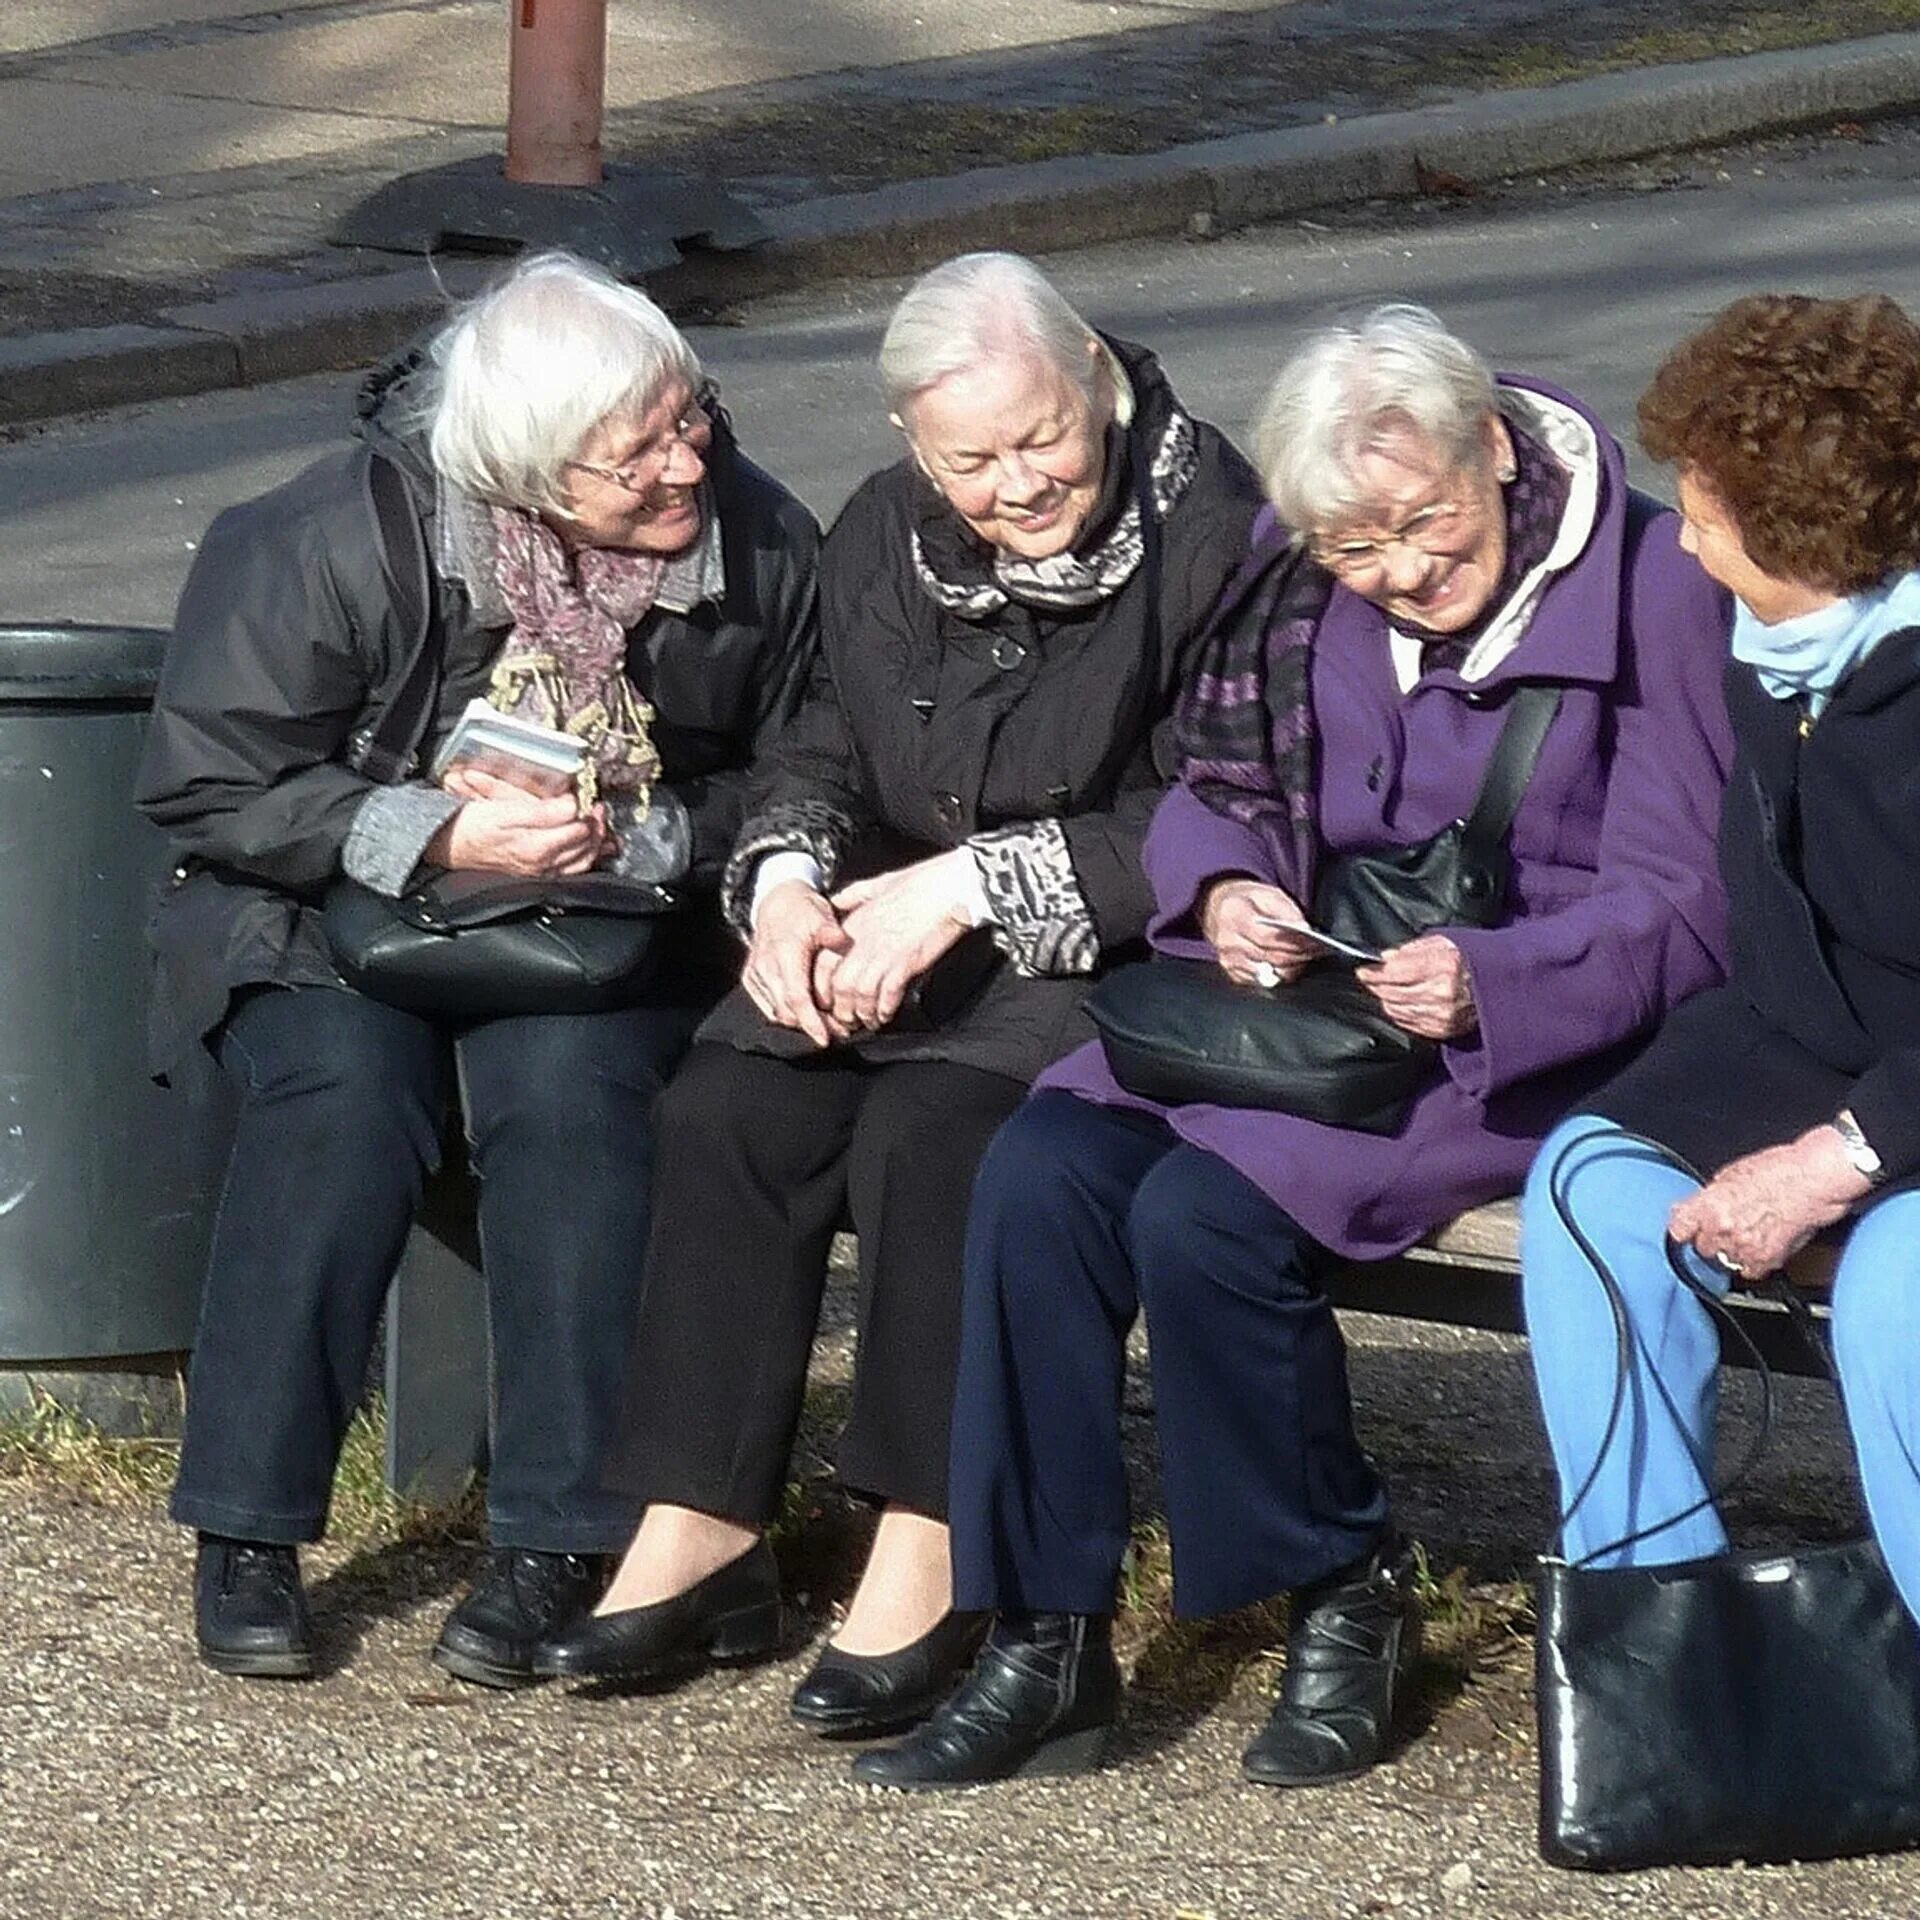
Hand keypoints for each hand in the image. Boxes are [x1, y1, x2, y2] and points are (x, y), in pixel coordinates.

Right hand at [426, 769, 610, 877]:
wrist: (450, 846)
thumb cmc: (473, 826)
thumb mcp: (505, 810)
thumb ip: (543, 810)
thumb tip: (571, 805)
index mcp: (537, 847)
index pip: (578, 827)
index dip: (587, 810)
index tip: (587, 797)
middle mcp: (544, 864)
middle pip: (586, 845)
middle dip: (597, 824)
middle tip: (598, 807)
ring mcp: (543, 872)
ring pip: (584, 860)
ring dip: (596, 841)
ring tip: (597, 823)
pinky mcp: (539, 874)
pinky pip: (573, 869)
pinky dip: (587, 856)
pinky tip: (591, 846)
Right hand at [742, 880, 851, 1048]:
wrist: (775, 902)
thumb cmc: (804, 911)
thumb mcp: (821, 914)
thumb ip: (830, 931)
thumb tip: (842, 940)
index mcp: (784, 953)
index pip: (796, 997)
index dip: (811, 1021)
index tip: (827, 1039)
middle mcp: (766, 967)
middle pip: (787, 1012)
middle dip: (812, 1026)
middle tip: (839, 1031)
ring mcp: (756, 974)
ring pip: (777, 1012)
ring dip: (800, 1022)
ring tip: (826, 1024)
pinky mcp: (751, 979)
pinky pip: (768, 1007)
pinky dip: (786, 1014)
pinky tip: (806, 1015)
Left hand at [826, 849, 977, 1031]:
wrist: (952, 886)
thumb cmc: (921, 882)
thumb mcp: (877, 883)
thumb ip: (853, 895)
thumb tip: (838, 900)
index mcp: (854, 922)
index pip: (823, 962)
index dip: (823, 986)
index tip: (829, 998)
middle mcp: (864, 940)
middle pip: (839, 984)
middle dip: (840, 1008)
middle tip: (846, 1020)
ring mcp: (884, 952)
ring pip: (860, 994)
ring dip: (862, 1013)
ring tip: (867, 1022)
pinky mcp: (906, 962)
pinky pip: (888, 994)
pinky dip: (885, 1009)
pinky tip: (886, 1015)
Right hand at [1200, 877, 1319, 986]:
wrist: (1221, 911)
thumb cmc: (1248, 902)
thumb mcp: (1268, 895)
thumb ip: (1286, 911)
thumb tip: (1303, 928)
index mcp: (1233, 915)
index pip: (1266, 938)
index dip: (1291, 943)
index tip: (1311, 942)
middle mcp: (1226, 940)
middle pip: (1269, 958)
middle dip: (1296, 956)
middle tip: (1313, 951)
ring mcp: (1228, 960)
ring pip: (1269, 975)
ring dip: (1290, 968)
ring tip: (1301, 957)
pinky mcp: (1233, 974)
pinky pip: (1262, 983)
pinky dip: (1278, 975)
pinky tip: (1285, 964)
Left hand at [1357, 935, 1476, 1039]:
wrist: (1505, 983)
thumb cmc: (1476, 958)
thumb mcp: (1448, 941)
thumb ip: (1414, 949)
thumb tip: (1386, 957)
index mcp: (1442, 966)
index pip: (1394, 973)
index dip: (1374, 973)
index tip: (1363, 970)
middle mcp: (1441, 994)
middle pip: (1392, 993)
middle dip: (1377, 986)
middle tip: (1370, 979)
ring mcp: (1443, 1015)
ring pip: (1398, 1010)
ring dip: (1387, 1000)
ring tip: (1384, 990)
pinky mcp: (1445, 1030)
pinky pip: (1410, 1024)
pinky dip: (1401, 1013)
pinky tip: (1400, 1004)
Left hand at [1668, 1126, 1872, 1281]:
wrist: (1816, 1179)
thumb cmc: (1780, 1169)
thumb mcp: (1732, 1174)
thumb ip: (1711, 1196)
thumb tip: (1698, 1205)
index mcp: (1710, 1205)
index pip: (1678, 1228)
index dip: (1683, 1228)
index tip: (1685, 1228)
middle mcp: (1723, 1229)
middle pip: (1702, 1247)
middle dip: (1712, 1239)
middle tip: (1727, 1226)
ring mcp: (1745, 1247)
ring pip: (1725, 1261)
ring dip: (1733, 1251)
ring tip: (1750, 1232)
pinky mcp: (1768, 1260)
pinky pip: (1749, 1271)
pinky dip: (1753, 1262)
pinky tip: (1762, 1244)